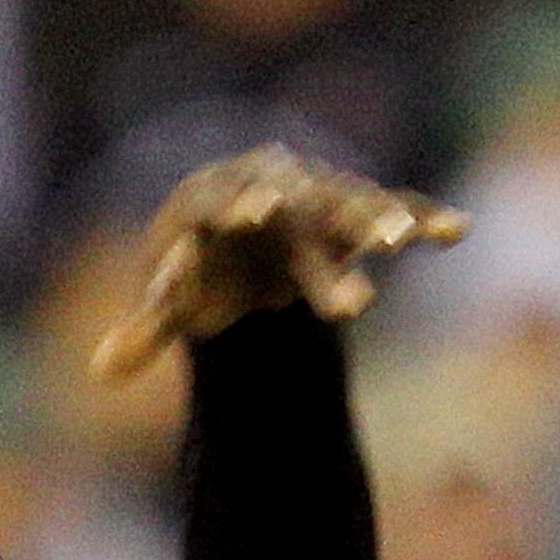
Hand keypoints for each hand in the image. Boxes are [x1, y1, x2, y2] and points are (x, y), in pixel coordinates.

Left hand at [91, 150, 464, 383]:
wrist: (246, 218)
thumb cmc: (207, 262)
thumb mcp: (177, 296)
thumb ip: (149, 328)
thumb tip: (101, 372)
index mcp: (223, 198)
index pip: (231, 197)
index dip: (242, 203)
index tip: (255, 209)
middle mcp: (279, 188)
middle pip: (306, 203)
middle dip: (322, 222)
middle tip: (331, 237)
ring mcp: (324, 197)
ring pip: (355, 202)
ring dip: (379, 217)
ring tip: (402, 240)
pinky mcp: (363, 213)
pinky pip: (397, 211)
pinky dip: (425, 219)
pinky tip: (458, 231)